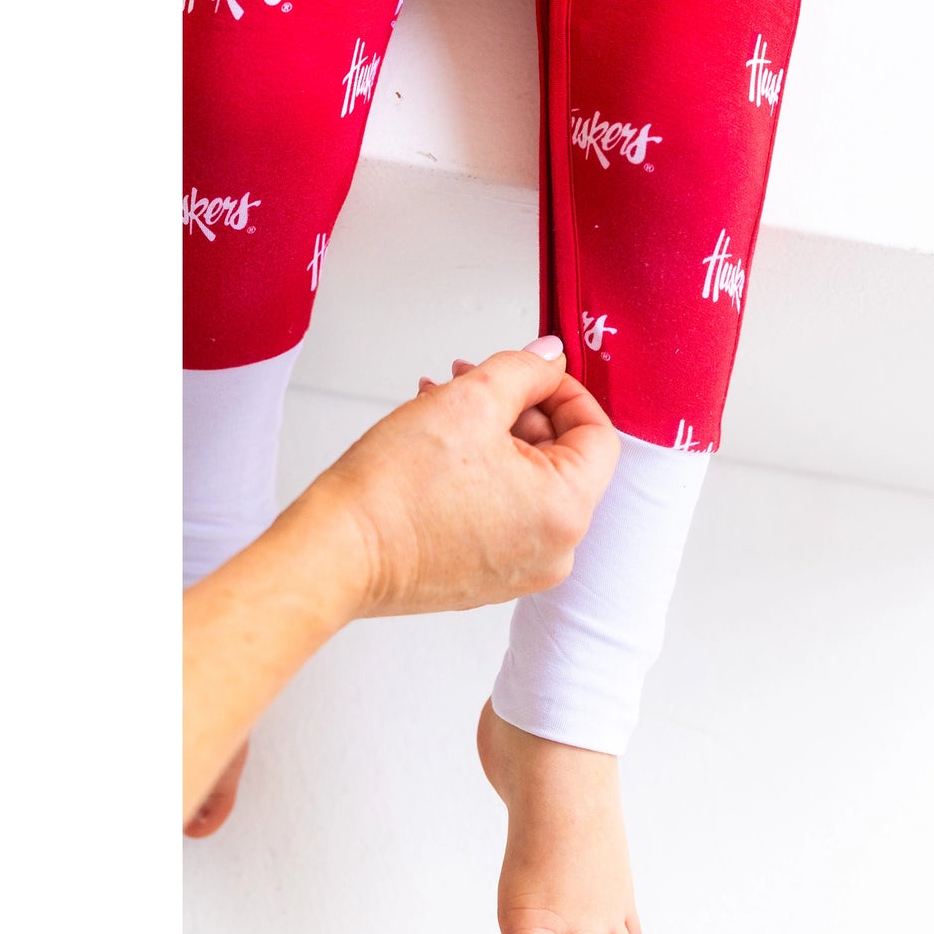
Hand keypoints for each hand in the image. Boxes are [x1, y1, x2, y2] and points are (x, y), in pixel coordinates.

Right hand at [303, 339, 619, 617]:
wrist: (334, 555)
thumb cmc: (393, 492)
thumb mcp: (470, 401)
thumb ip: (523, 370)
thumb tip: (549, 358)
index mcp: (567, 512)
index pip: (599, 434)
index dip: (564, 389)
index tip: (531, 370)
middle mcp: (555, 551)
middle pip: (561, 456)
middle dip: (517, 407)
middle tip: (472, 380)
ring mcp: (520, 569)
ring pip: (527, 480)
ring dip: (492, 434)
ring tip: (441, 404)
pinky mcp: (486, 576)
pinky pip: (503, 510)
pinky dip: (480, 472)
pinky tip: (437, 443)